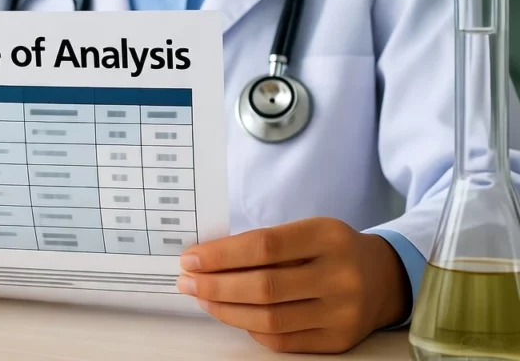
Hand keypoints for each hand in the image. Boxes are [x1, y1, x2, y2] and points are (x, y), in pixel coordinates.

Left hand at [176, 217, 410, 353]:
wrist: (384, 278)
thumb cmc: (330, 249)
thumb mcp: (307, 231)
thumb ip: (264, 243)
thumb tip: (206, 259)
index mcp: (328, 236)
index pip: (264, 246)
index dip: (221, 255)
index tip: (190, 258)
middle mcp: (339, 276)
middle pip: (264, 286)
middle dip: (216, 285)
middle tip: (186, 281)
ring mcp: (341, 313)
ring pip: (270, 319)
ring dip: (226, 310)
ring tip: (202, 298)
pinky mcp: (338, 341)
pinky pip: (282, 341)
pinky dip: (249, 328)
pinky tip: (231, 315)